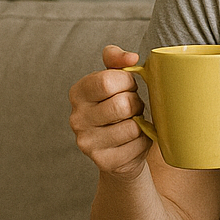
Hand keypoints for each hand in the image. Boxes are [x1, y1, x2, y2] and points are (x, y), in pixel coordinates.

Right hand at [68, 45, 150, 180]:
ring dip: (141, 124)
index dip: (128, 82)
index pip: (107, 81)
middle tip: (134, 107)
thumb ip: (117, 59)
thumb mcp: (114, 79)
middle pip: (122, 105)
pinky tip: (134, 141)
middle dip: (137, 103)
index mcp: (78, 93)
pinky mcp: (104, 162)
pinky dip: (143, 142)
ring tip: (133, 123)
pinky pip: (137, 146)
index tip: (128, 87)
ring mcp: (88, 143)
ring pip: (132, 127)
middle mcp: (77, 118)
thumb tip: (131, 57)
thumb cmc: (118, 108)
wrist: (119, 148)